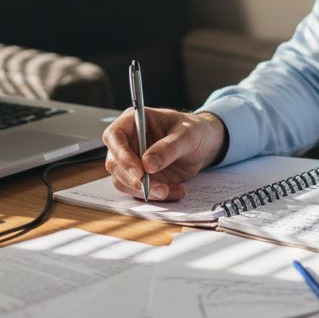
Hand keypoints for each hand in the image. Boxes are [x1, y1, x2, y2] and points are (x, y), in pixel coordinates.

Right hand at [102, 108, 227, 201]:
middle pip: (115, 163)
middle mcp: (128, 141)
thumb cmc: (194, 130)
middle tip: (158, 188)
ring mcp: (132, 161)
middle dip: (135, 180)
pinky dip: (155, 196)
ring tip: (170, 190)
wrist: (204, 145)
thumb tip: (147, 164)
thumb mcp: (187, 135)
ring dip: (145, 191)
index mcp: (133, 121)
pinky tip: (175, 191)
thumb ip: (168, 148)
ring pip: (124, 181)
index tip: (139, 171)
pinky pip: (138, 191)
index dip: (121, 154)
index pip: (114, 136)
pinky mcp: (140, 177)